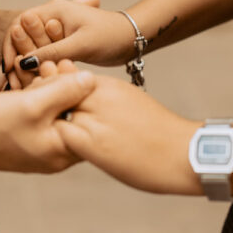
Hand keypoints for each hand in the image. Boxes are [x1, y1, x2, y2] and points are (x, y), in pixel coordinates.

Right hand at [0, 0, 135, 89]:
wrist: (132, 39)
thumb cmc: (110, 36)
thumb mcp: (80, 45)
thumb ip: (52, 53)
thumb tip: (23, 64)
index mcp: (53, 9)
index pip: (19, 25)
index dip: (11, 46)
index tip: (11, 67)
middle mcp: (50, 18)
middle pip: (20, 38)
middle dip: (13, 60)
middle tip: (9, 84)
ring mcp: (54, 32)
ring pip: (29, 49)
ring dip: (23, 68)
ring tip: (16, 89)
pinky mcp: (60, 45)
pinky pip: (41, 57)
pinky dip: (34, 70)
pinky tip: (31, 87)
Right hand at [0, 69, 94, 173]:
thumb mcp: (35, 103)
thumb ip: (66, 90)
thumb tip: (91, 79)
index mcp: (63, 152)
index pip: (87, 119)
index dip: (82, 90)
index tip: (69, 67)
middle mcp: (56, 156)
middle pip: (73, 115)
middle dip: (64, 87)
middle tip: (52, 66)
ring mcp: (42, 150)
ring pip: (57, 114)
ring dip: (51, 91)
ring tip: (39, 72)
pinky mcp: (29, 142)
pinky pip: (43, 118)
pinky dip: (39, 101)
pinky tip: (31, 86)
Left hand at [54, 75, 202, 194]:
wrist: (185, 153)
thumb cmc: (160, 133)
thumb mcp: (132, 103)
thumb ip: (106, 101)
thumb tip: (87, 104)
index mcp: (109, 86)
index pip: (68, 80)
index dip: (57, 92)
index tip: (55, 106)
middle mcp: (100, 96)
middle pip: (56, 91)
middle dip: (49, 104)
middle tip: (48, 122)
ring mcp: (96, 118)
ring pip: (55, 111)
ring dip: (52, 123)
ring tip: (56, 139)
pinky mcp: (93, 143)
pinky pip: (61, 135)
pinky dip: (57, 141)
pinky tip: (63, 152)